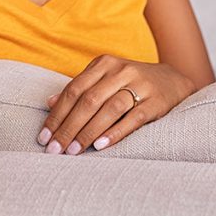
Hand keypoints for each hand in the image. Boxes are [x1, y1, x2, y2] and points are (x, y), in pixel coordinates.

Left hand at [36, 54, 195, 154]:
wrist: (172, 80)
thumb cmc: (130, 83)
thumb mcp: (105, 79)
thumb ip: (80, 89)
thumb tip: (49, 102)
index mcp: (104, 63)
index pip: (74, 90)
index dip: (57, 114)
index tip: (43, 137)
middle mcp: (120, 70)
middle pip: (88, 100)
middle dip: (68, 127)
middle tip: (55, 149)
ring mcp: (140, 85)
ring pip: (108, 109)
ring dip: (88, 132)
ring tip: (73, 151)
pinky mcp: (156, 102)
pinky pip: (133, 119)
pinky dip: (115, 132)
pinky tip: (100, 146)